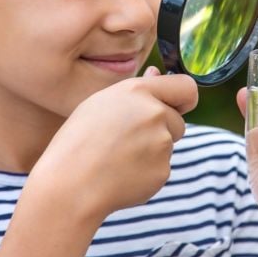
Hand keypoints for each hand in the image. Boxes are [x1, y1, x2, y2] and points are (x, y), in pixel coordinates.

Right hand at [33, 66, 198, 217]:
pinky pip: (160, 168)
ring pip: (167, 145)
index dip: (182, 98)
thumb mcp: (100, 102)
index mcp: (139, 92)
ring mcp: (162, 145)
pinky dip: (146, 171)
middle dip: (162, 128)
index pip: (186, 88)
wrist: (71, 183)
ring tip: (117, 156)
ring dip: (151, 150)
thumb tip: (156, 73)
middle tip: (127, 138)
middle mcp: (156, 114)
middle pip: (178, 121)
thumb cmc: (78, 139)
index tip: (176, 106)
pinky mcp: (162, 172)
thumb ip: (136, 90)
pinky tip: (120, 173)